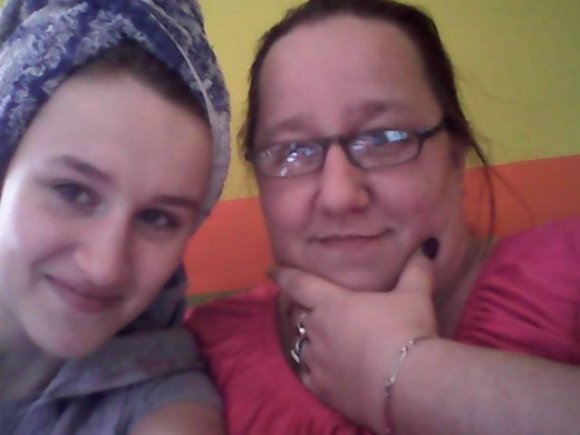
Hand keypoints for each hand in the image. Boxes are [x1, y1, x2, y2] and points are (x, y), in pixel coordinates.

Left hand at [273, 246, 438, 429]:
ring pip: (301, 345)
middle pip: (299, 314)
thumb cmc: (406, 331)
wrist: (407, 383)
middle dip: (303, 309)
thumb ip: (417, 269)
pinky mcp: (322, 388)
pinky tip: (320, 370)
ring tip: (319, 340)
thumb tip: (427, 245)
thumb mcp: (415, 295)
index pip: (299, 283)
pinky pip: (307, 374)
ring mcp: (317, 361)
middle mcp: (317, 329)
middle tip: (309, 307)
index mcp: (332, 303)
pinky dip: (311, 368)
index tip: (272, 270)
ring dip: (308, 339)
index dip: (284, 274)